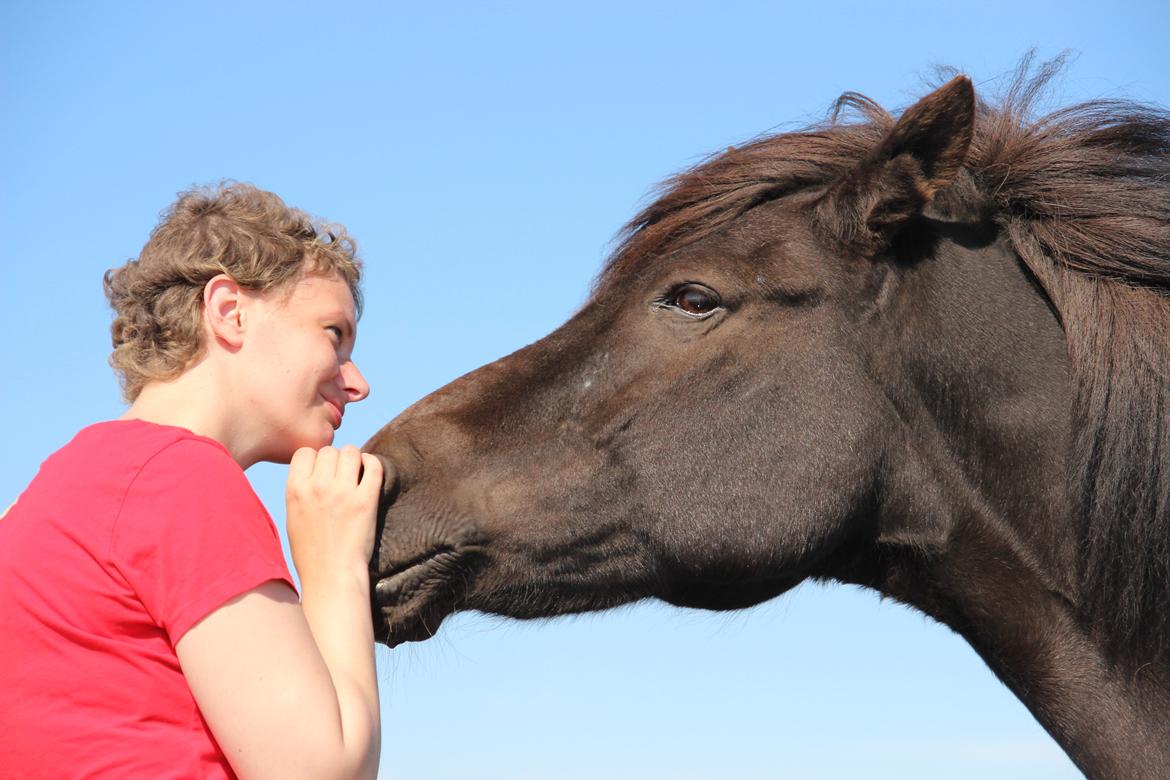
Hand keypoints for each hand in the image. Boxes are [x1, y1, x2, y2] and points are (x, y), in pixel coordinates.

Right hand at [285, 445, 382, 584]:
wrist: (331, 576)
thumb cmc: (311, 551)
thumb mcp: (293, 516)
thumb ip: (301, 489)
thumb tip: (315, 466)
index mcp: (295, 490)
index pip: (305, 452)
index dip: (315, 459)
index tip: (322, 471)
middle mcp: (317, 487)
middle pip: (329, 450)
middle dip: (336, 460)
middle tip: (342, 476)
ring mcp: (342, 493)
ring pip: (351, 452)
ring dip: (355, 460)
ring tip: (356, 474)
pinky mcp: (366, 501)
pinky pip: (374, 465)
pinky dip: (373, 465)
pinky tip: (370, 475)